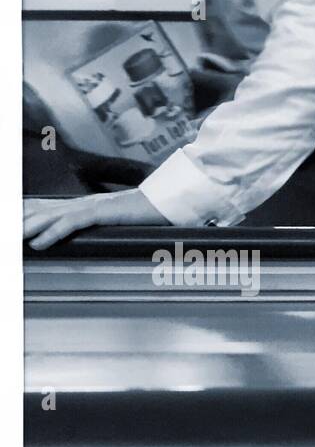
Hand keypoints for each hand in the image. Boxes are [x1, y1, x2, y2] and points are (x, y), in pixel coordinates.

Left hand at [23, 189, 167, 249]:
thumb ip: (103, 223)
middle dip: (20, 219)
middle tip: (7, 231)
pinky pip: (69, 224)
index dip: (26, 212)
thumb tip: (93, 229)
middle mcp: (83, 203)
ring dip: (27, 227)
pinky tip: (39, 243)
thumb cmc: (148, 212)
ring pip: (49, 216)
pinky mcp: (100, 213)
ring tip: (12, 237)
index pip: (47, 206)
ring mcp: (90, 206)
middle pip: (42, 210)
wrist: (167, 203)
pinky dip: (51, 233)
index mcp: (86, 204)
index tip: (14, 218)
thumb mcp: (120, 219)